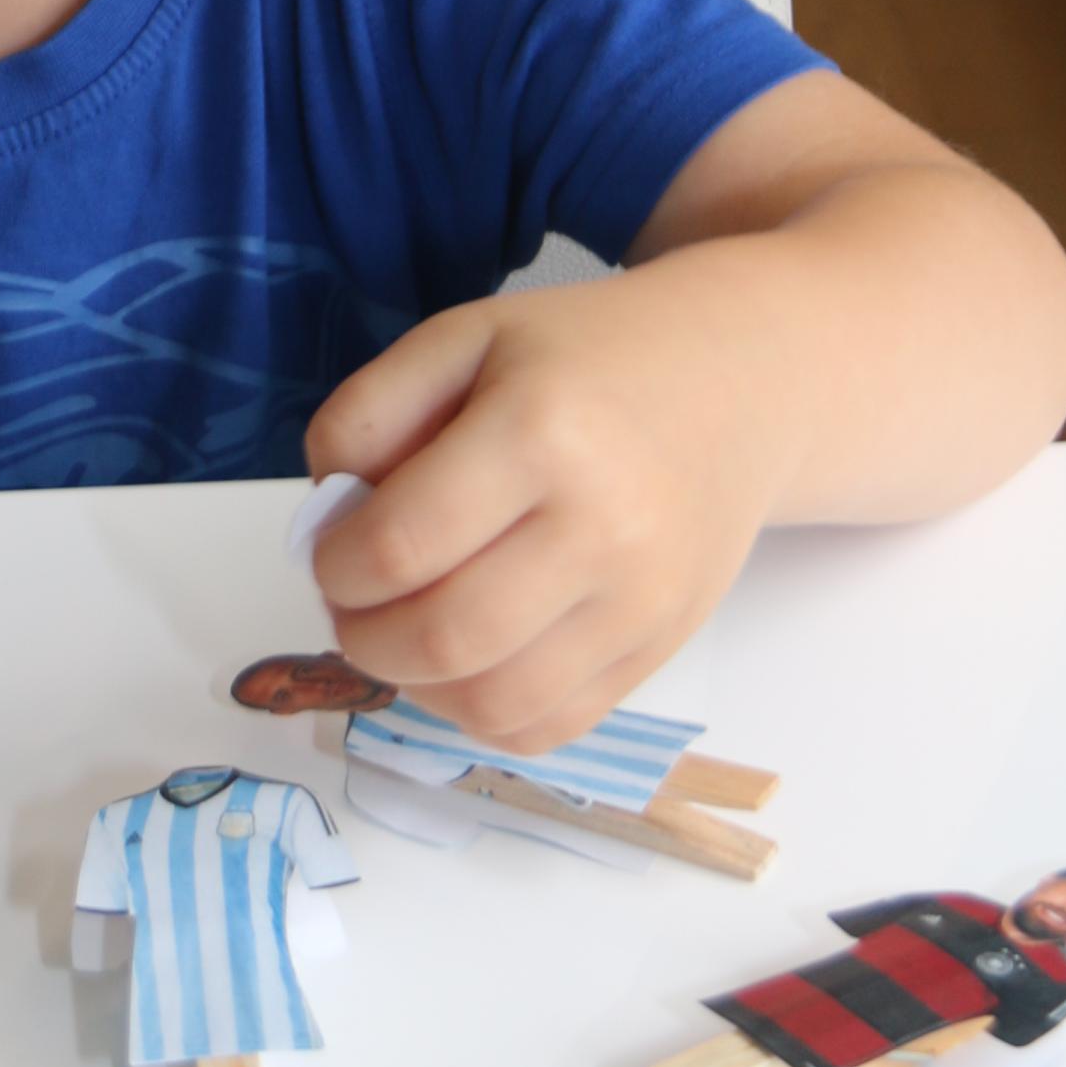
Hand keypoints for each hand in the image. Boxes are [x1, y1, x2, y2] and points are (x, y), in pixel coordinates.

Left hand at [303, 276, 792, 753]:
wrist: (738, 383)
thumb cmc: (583, 357)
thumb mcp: (462, 339)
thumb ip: (368, 414)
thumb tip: (326, 517)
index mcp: (540, 431)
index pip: (397, 547)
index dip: (333, 566)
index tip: (331, 550)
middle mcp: (601, 526)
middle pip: (441, 638)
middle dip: (363, 636)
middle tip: (354, 604)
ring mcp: (641, 600)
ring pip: (492, 705)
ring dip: (417, 687)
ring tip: (406, 634)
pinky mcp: (662, 648)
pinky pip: (551, 727)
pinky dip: (484, 713)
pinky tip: (467, 661)